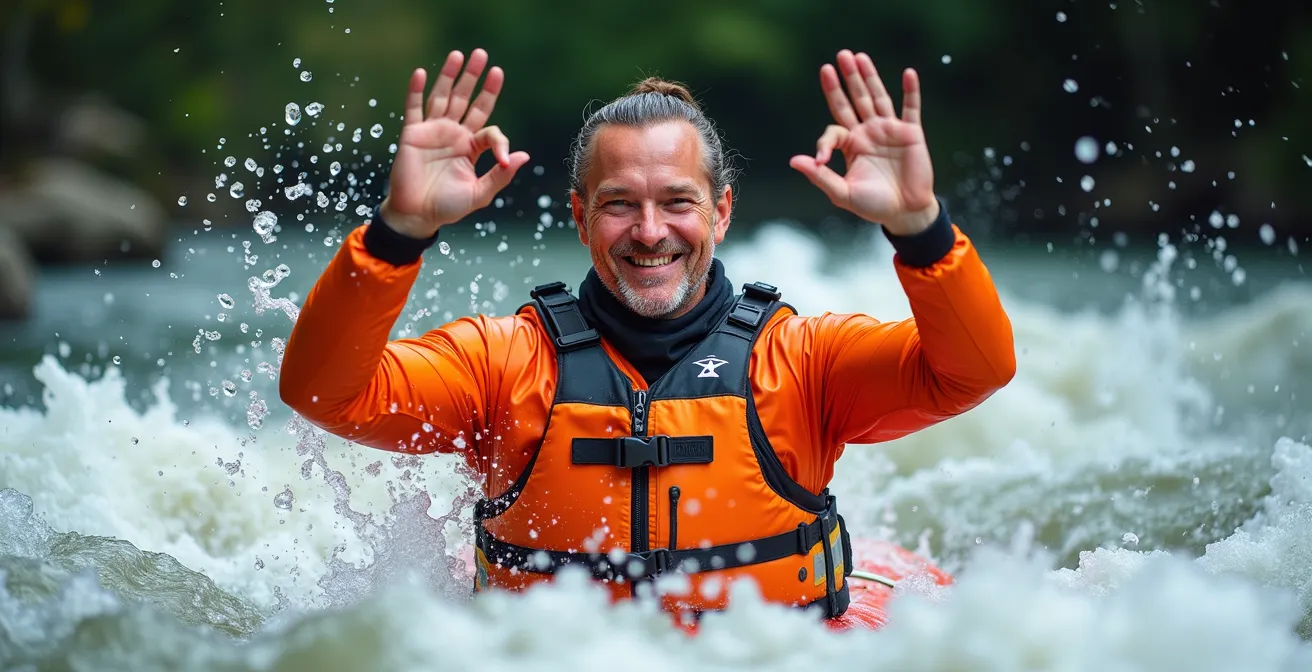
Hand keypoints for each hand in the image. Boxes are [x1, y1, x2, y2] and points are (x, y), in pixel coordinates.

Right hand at [380, 49, 530, 237]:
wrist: (417, 215)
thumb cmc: (448, 207)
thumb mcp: (480, 193)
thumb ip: (500, 175)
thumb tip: (523, 156)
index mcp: (471, 147)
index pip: (489, 128)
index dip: (498, 140)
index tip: (500, 157)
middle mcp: (453, 134)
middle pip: (466, 99)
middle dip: (474, 77)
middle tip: (482, 55)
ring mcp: (432, 131)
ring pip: (443, 97)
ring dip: (449, 75)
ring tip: (458, 54)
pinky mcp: (412, 134)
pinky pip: (414, 108)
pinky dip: (415, 91)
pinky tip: (420, 72)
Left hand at [789, 50, 938, 235]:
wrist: (905, 213)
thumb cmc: (873, 205)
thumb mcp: (842, 193)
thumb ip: (820, 176)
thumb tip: (794, 161)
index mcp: (850, 146)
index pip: (834, 129)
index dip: (824, 142)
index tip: (821, 159)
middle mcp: (868, 133)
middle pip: (854, 100)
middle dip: (847, 79)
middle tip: (839, 56)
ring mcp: (889, 131)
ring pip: (877, 97)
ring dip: (869, 77)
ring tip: (859, 56)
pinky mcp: (911, 133)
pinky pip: (911, 108)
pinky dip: (911, 91)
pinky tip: (908, 73)